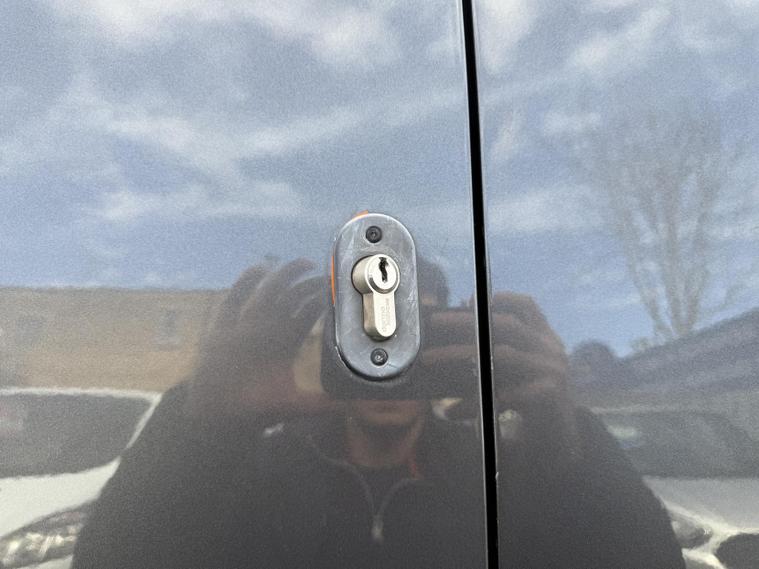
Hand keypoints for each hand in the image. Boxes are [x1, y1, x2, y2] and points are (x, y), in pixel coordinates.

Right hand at [185, 259, 336, 422]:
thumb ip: (325, 405)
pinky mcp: (222, 332)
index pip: (305, 315)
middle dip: (303, 284)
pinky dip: (243, 286)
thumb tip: (358, 409)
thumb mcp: (295, 406)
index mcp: (285, 345)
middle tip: (318, 270)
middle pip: (288, 300)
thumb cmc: (258, 412)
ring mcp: (244, 330)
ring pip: (265, 296)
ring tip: (295, 264)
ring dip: (279, 278)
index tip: (332, 286)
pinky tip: (258, 271)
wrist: (222, 420)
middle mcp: (267, 333)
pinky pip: (233, 302)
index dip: (318, 299)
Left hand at [422, 292, 579, 467]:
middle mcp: (552, 351)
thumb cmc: (531, 406)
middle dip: (466, 321)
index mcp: (546, 340)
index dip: (500, 299)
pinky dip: (474, 402)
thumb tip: (462, 332)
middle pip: (506, 326)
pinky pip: (503, 395)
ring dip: (459, 355)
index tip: (469, 299)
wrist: (560, 446)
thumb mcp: (517, 374)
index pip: (527, 307)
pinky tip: (452, 411)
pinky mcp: (548, 398)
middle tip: (434, 323)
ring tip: (429, 359)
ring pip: (500, 356)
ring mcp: (553, 373)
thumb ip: (498, 350)